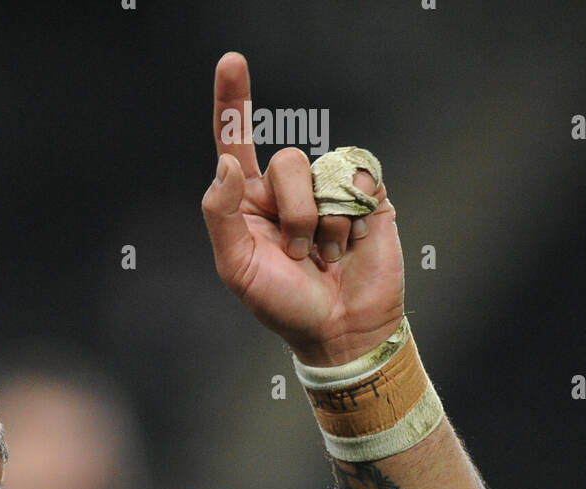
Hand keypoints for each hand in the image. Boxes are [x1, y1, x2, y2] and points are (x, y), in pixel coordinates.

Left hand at [202, 53, 404, 365]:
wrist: (339, 329)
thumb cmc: (283, 305)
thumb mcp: (238, 269)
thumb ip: (222, 215)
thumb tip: (226, 163)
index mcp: (250, 202)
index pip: (237, 143)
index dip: (234, 103)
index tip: (231, 62)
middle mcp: (287, 189)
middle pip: (286, 161)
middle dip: (292, 215)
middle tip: (297, 255)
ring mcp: (327, 189)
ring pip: (322, 173)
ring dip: (322, 226)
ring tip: (325, 255)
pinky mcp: (364, 194)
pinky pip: (355, 181)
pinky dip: (350, 220)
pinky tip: (350, 245)